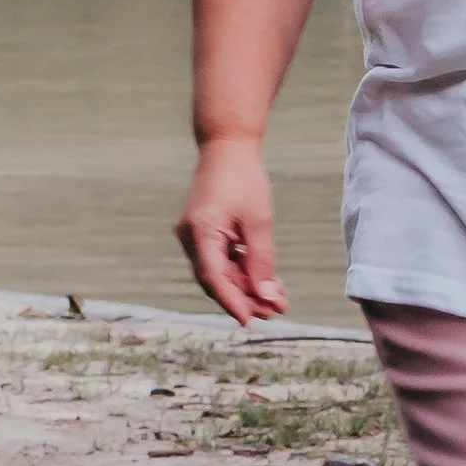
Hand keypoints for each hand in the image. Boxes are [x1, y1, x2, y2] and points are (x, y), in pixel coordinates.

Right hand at [176, 133, 287, 323]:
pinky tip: (263, 281)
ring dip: (245, 286)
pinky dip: (240, 270)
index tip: (249, 320)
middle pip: (215, 279)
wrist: (226, 146)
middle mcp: (191, 237)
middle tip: (274, 311)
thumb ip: (261, 260)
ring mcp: (194, 235)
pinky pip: (219, 259)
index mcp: (200, 231)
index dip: (232, 302)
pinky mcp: (202, 232)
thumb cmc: (244, 179)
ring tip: (274, 300)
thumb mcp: (259, 221)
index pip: (213, 277)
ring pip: (218, 272)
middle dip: (244, 298)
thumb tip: (266, 295)